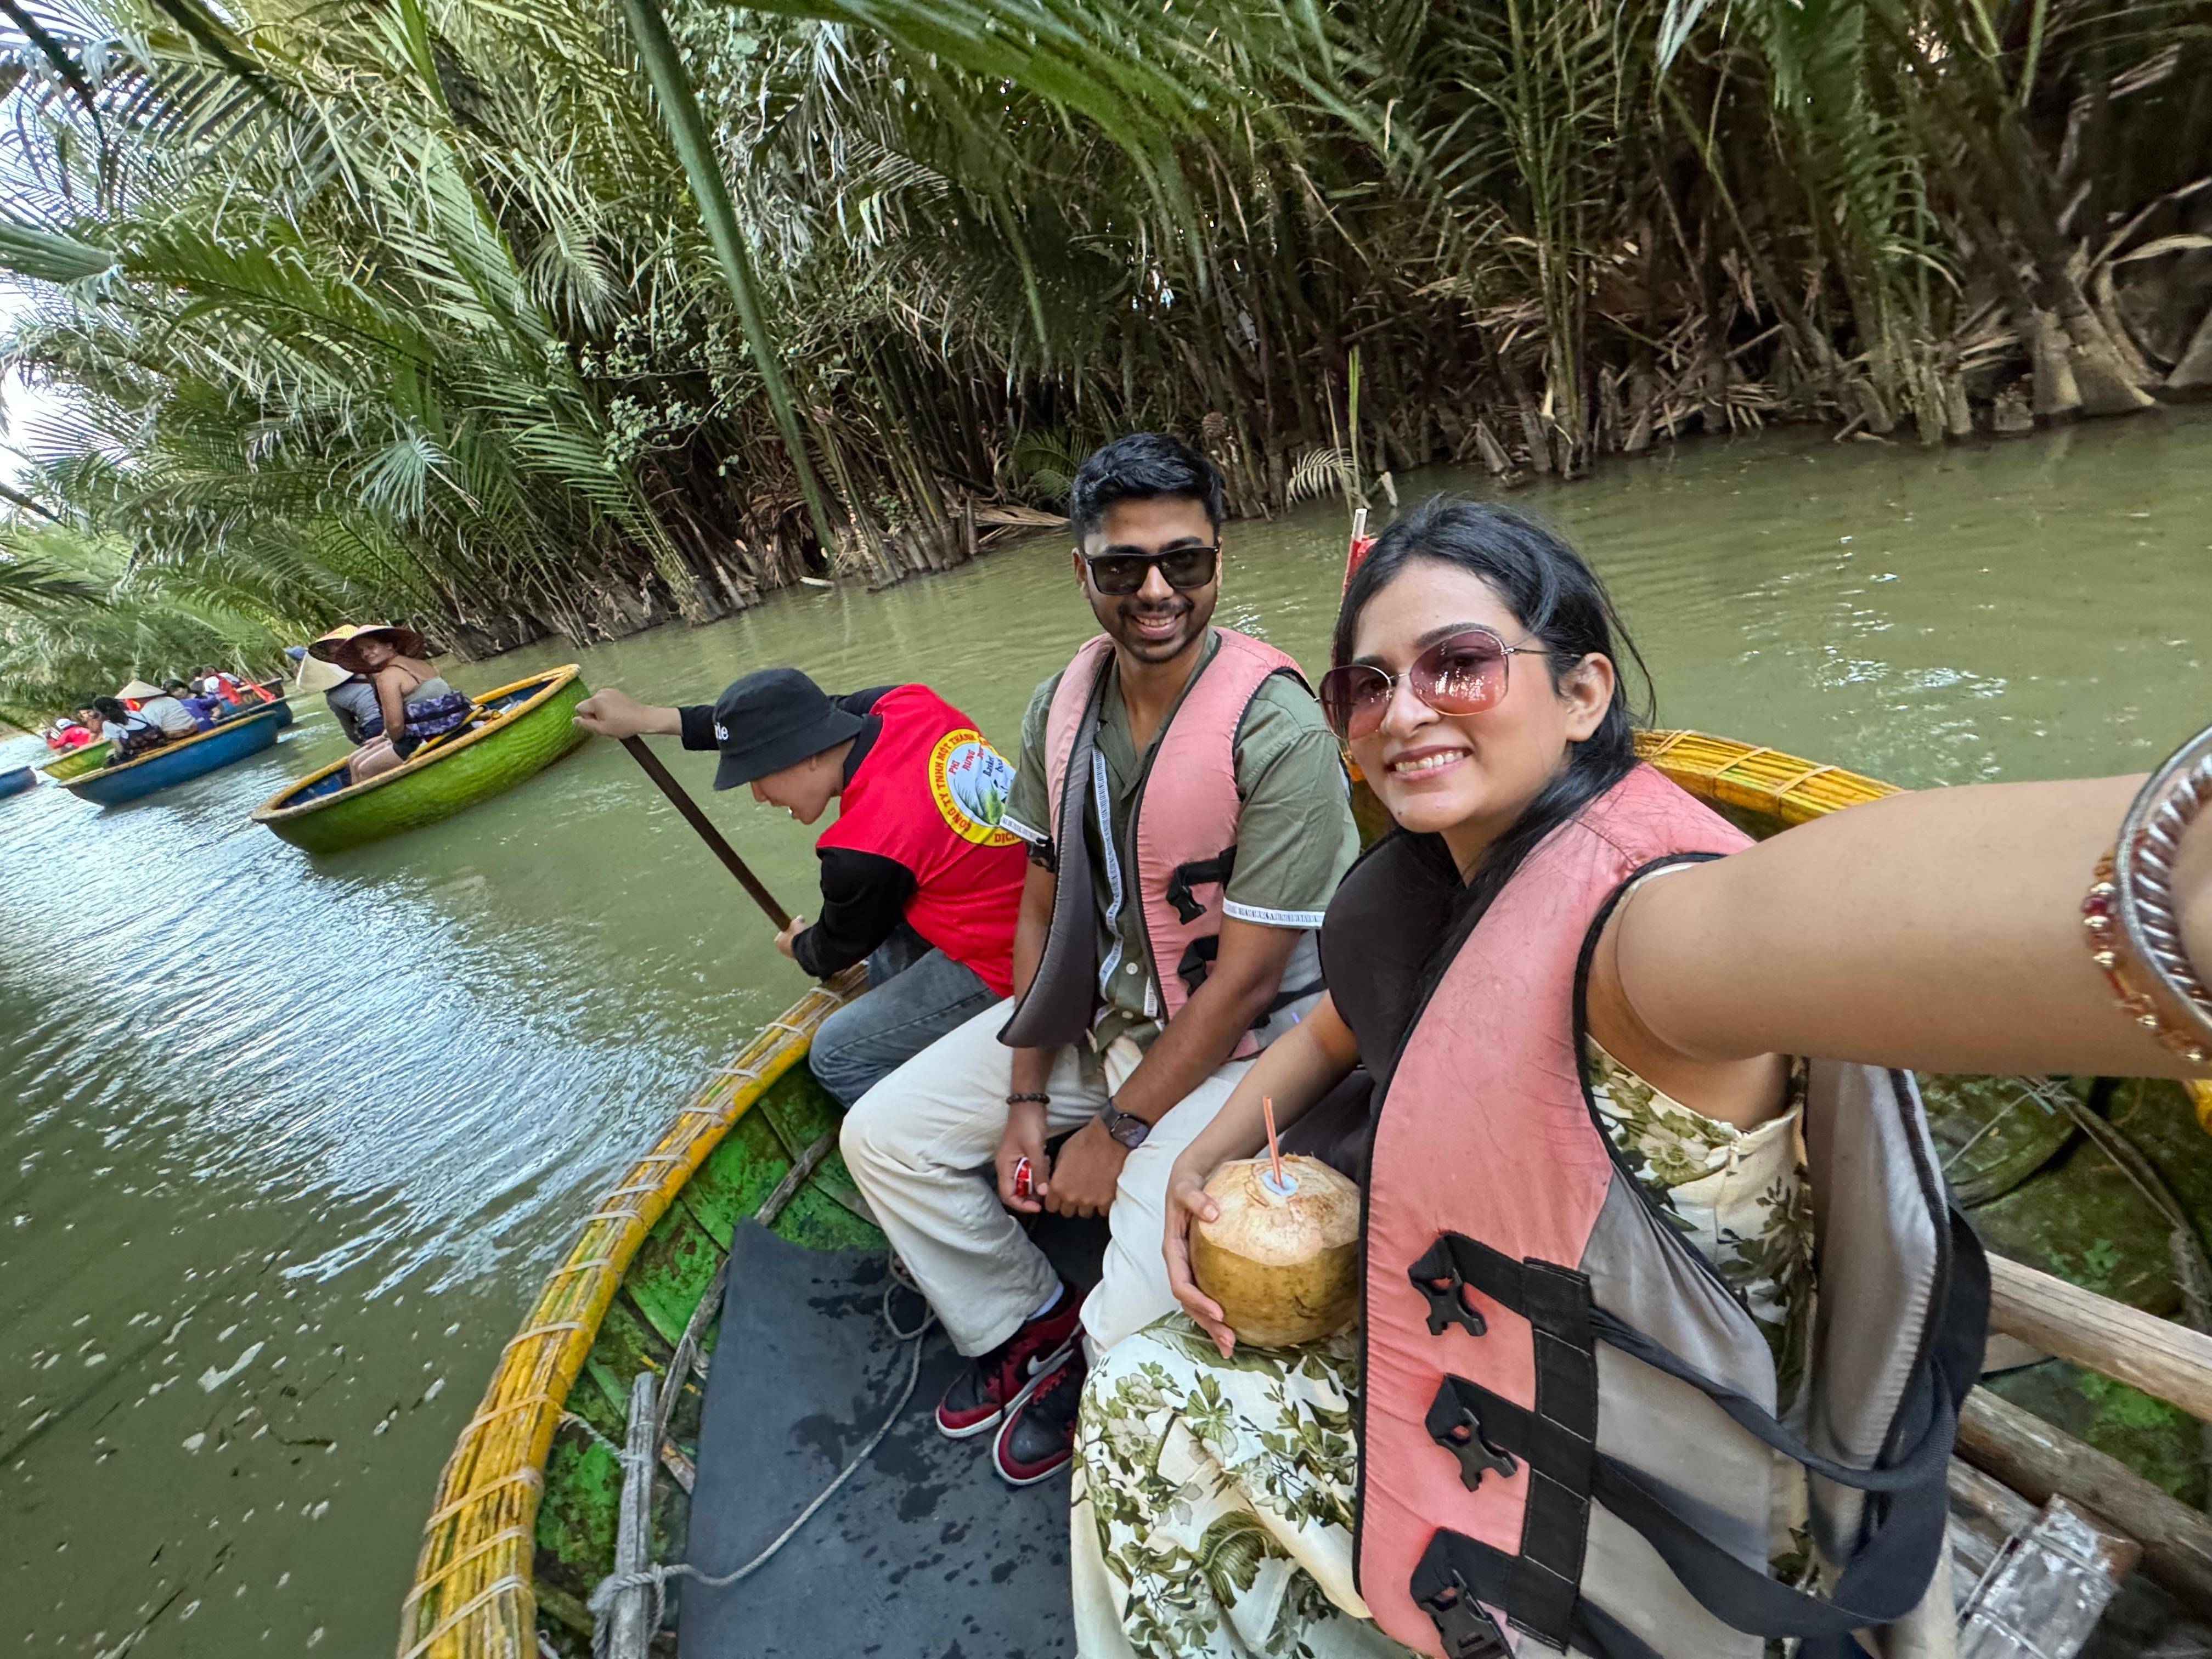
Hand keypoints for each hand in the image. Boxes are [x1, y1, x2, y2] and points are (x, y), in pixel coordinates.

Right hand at [572, 687, 675, 739]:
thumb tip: (574, 720)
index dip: (586, 718)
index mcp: (596, 700)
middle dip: (594, 714)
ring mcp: (609, 691)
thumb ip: (585, 724)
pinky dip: (608, 707)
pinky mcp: (616, 692)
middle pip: (588, 704)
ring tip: (614, 718)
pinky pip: (605, 700)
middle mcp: (601, 692)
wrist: (643, 719)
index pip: (579, 708)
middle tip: (608, 722)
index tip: (599, 722)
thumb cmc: (624, 725)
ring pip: (596, 703)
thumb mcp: (602, 729)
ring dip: (601, 711)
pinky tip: (618, 713)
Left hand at [773, 914, 805, 959]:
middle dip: (794, 938)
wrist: (803, 947)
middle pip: (787, 942)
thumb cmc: (797, 934)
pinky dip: (803, 949)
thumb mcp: (797, 923)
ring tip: (806, 939)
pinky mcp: (797, 959)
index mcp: (777, 941)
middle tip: (801, 933)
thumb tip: (800, 917)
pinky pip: (799, 952)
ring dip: (798, 944)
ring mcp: (789, 955)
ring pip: (793, 948)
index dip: (789, 930)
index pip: (782, 934)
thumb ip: (797, 920)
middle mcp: (781, 949)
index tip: (795, 928)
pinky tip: (808, 945)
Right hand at [996, 1099, 1048, 1213]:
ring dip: (1036, 1182)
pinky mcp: (1023, 1156)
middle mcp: (1007, 1167)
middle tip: (1046, 1194)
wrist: (1029, 1103)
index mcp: (1004, 1166)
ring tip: (1047, 1176)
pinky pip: (1030, 1171)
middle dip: (1030, 1195)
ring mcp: (1015, 1161)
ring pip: (1024, 1182)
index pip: (1008, 1194)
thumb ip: (1038, 1171)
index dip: (1021, 1204)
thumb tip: (1043, 1193)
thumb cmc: (1028, 1124)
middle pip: (1015, 1190)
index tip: (1038, 1207)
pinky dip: (1038, 1172)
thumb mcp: (1034, 1148)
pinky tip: (1047, 1163)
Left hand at [1045, 1116, 1127, 1218]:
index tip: (1060, 1195)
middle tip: (1076, 1192)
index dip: (1054, 1200)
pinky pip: (1101, 1211)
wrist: (1111, 1139)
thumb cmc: (1085, 1142)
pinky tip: (1103, 1193)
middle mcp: (1072, 1197)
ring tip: (1091, 1192)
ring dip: (1086, 1205)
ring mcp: (1090, 1201)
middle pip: (1067, 1212)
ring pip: (1084, 1213)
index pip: (1050, 1206)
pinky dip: (1102, 1204)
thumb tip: (1056, 1181)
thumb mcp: (1062, 1153)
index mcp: (1058, 1186)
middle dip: (1070, 1203)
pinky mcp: (1106, 1200)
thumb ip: (1058, 1173)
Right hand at [1163, 1157, 1234, 1356]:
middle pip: (1189, 1302)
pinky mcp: (1203, 1267)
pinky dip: (1220, 1313)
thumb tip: (1213, 1213)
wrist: (1191, 1176)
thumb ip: (1196, 1198)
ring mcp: (1191, 1267)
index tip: (1219, 1312)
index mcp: (1172, 1250)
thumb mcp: (1187, 1185)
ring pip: (1198, 1304)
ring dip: (1213, 1326)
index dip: (1197, 1300)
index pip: (1181, 1283)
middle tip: (1229, 1342)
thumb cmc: (1188, 1182)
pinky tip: (1237, 1326)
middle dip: (1207, 1324)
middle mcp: (1179, 1264)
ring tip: (1232, 1345)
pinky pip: (1211, 1292)